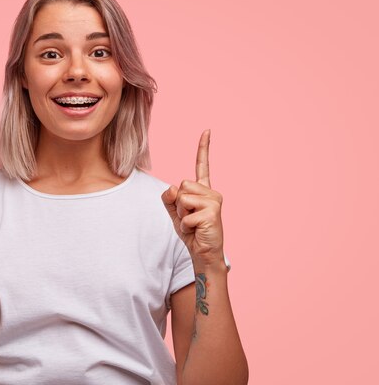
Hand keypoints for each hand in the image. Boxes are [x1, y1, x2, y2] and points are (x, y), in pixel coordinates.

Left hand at [161, 130, 224, 268]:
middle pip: (182, 184)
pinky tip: (196, 231)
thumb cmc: (191, 233)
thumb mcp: (174, 213)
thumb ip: (169, 198)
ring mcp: (214, 201)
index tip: (207, 130)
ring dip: (182, 214)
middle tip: (189, 218)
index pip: (202, 166)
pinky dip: (185, 225)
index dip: (203, 148)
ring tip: (193, 224)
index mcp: (203, 190)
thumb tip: (173, 188)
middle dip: (178, 203)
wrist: (203, 254)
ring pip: (183, 198)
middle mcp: (212, 193)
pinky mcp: (213, 212)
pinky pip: (186, 214)